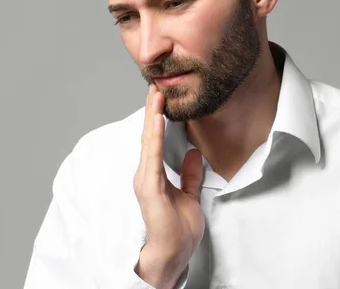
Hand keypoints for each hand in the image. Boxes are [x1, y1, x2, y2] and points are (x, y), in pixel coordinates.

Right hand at [134, 85, 204, 288]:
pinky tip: (159, 120)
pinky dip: (156, 137)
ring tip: (156, 95)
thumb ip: (189, 175)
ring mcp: (146, 180)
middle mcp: (147, 174)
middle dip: (153, 110)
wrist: (173, 254)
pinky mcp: (149, 187)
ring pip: (150, 141)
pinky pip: (153, 156)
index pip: (156, 141)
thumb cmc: (178, 230)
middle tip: (156, 86)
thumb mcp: (189, 195)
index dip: (158, 118)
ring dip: (153, 117)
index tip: (162, 97)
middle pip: (150, 136)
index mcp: (154, 176)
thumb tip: (194, 154)